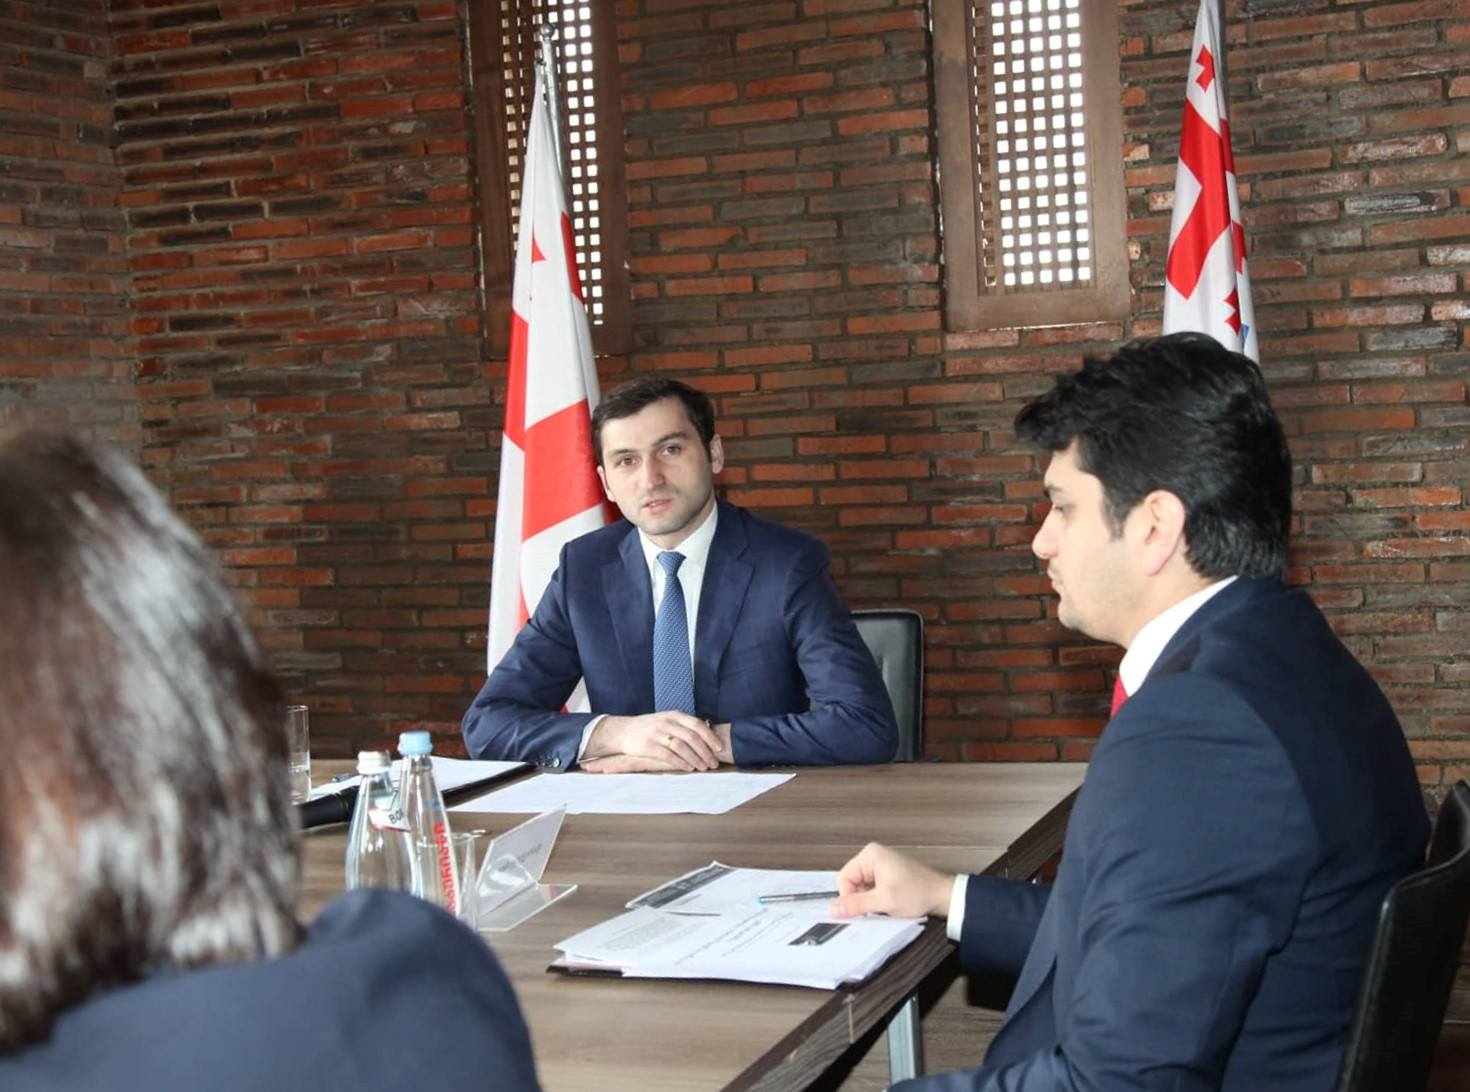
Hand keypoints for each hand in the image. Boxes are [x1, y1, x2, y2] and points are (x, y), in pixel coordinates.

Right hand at [586, 712, 723, 770]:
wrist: (623, 731)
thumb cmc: (649, 728)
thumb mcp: (667, 720)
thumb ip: (683, 726)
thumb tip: (708, 736)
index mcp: (674, 715)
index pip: (697, 724)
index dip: (710, 737)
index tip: (720, 748)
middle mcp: (667, 722)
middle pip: (692, 737)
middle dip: (706, 751)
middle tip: (714, 763)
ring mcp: (657, 733)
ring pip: (682, 746)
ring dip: (695, 758)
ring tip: (703, 767)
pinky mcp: (648, 745)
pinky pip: (668, 755)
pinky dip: (681, 762)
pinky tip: (688, 768)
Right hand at [828, 842, 954, 919]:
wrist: (942, 896)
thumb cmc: (919, 893)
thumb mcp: (884, 901)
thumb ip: (857, 905)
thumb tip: (833, 909)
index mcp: (870, 855)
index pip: (844, 878)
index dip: (848, 897)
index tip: (859, 911)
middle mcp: (873, 856)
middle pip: (851, 882)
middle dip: (860, 899)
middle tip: (875, 909)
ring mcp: (880, 865)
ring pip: (861, 888)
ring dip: (869, 900)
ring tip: (885, 906)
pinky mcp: (886, 874)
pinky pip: (870, 888)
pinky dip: (876, 899)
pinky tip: (888, 904)